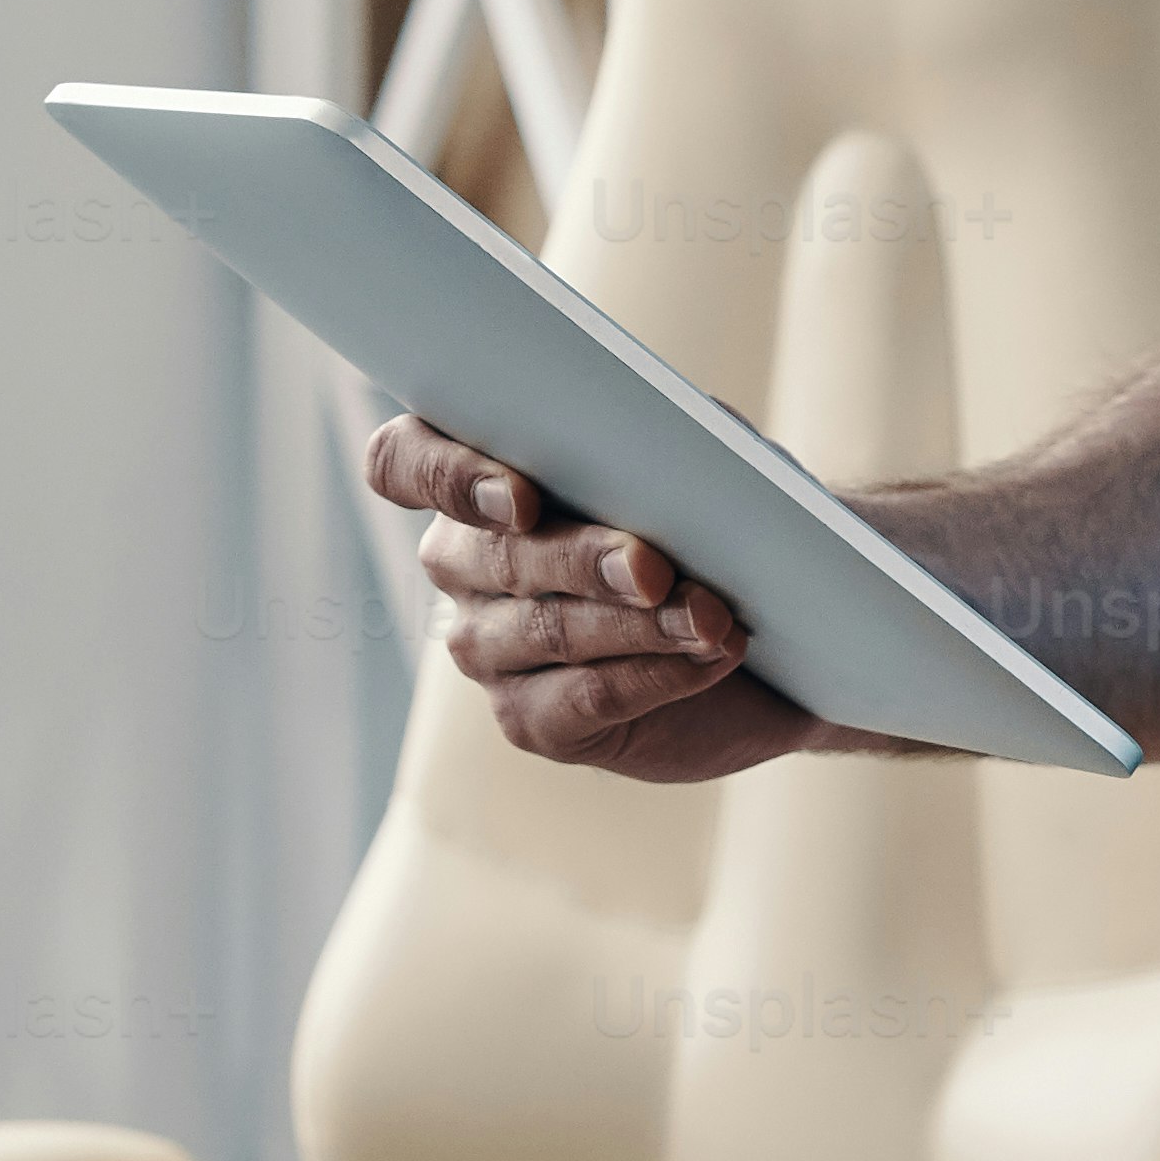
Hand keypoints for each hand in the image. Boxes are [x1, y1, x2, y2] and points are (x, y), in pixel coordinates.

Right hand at [363, 409, 835, 784]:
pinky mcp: (530, 719)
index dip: (447, 476)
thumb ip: (670, 442)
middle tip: (653, 567)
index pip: (403, 461)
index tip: (518, 499)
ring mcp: (485, 647)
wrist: (756, 643)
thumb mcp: (695, 472)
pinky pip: (583, 698)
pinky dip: (656, 674)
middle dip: (582, 560)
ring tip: (712, 618)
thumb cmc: (705, 533)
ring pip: (547, 630)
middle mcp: (461, 564)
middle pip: (496, 556)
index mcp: (476, 480)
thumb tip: (681, 443)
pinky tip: (708, 657)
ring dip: (638, 624)